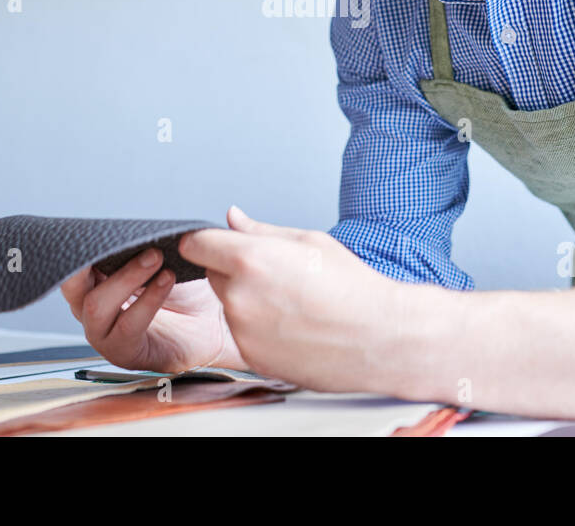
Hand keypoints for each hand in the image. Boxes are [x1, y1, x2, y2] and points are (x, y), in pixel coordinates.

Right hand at [61, 247, 247, 374]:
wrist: (212, 323)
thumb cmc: (186, 292)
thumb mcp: (161, 258)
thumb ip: (142, 241)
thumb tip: (136, 222)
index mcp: (95, 282)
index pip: (74, 262)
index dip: (83, 246)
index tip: (102, 229)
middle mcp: (93, 308)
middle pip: (72, 284)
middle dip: (97, 258)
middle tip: (131, 240)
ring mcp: (104, 332)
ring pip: (96, 305)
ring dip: (127, 277)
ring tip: (155, 258)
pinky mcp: (124, 352)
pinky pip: (128, 326)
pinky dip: (147, 301)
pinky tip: (165, 281)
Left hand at [177, 206, 409, 392]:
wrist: (378, 337)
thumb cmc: (351, 287)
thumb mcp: (308, 241)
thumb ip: (260, 230)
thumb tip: (232, 217)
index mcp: (250, 260)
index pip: (196, 244)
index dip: (206, 242)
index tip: (217, 245)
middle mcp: (239, 296)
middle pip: (213, 274)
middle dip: (234, 270)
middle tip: (277, 275)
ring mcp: (243, 331)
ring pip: (229, 305)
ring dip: (247, 300)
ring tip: (292, 303)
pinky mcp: (252, 356)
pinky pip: (243, 333)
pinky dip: (258, 328)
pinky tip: (293, 326)